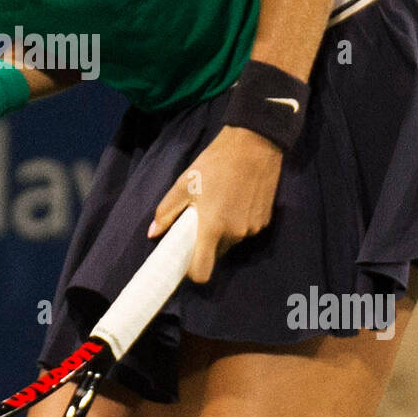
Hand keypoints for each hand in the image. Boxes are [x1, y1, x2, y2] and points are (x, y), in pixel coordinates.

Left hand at [147, 126, 282, 282]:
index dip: (192, 272)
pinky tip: (235, 200)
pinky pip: (245, 231)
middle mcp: (235, 235)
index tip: (185, 261)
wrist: (255, 144)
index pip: (202, 272)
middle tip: (199, 221)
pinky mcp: (265, 222)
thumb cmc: (215, 163)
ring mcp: (252, 229)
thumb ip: (167, 211)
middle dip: (206, 244)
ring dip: (222, 232)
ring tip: (219, 204)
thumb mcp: (185, 183)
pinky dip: (237, 223)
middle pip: (216, 255)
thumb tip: (153, 233)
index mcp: (212, 228)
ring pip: (231, 242)